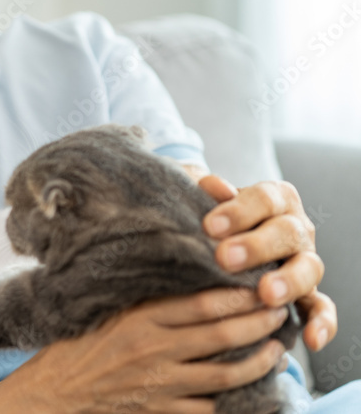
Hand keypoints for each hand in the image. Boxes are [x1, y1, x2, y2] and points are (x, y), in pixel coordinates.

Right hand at [0, 288, 286, 413]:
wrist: (55, 393)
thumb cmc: (77, 347)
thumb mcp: (108, 313)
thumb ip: (145, 300)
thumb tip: (186, 281)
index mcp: (139, 319)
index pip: (200, 303)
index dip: (236, 296)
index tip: (257, 286)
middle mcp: (152, 350)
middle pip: (220, 335)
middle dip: (257, 323)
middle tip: (278, 313)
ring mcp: (159, 384)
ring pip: (224, 374)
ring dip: (257, 363)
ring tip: (274, 352)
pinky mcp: (161, 411)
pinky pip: (207, 405)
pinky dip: (230, 397)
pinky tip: (244, 387)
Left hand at [199, 175, 336, 350]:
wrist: (213, 235)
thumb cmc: (208, 213)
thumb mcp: (203, 196)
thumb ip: (208, 191)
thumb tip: (214, 186)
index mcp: (275, 198)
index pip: (264, 199)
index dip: (238, 211)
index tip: (209, 226)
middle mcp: (296, 228)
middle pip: (287, 233)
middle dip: (256, 246)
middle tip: (224, 258)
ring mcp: (304, 261)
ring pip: (309, 269)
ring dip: (289, 282)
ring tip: (265, 294)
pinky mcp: (307, 293)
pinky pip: (322, 308)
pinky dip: (322, 323)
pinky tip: (311, 339)